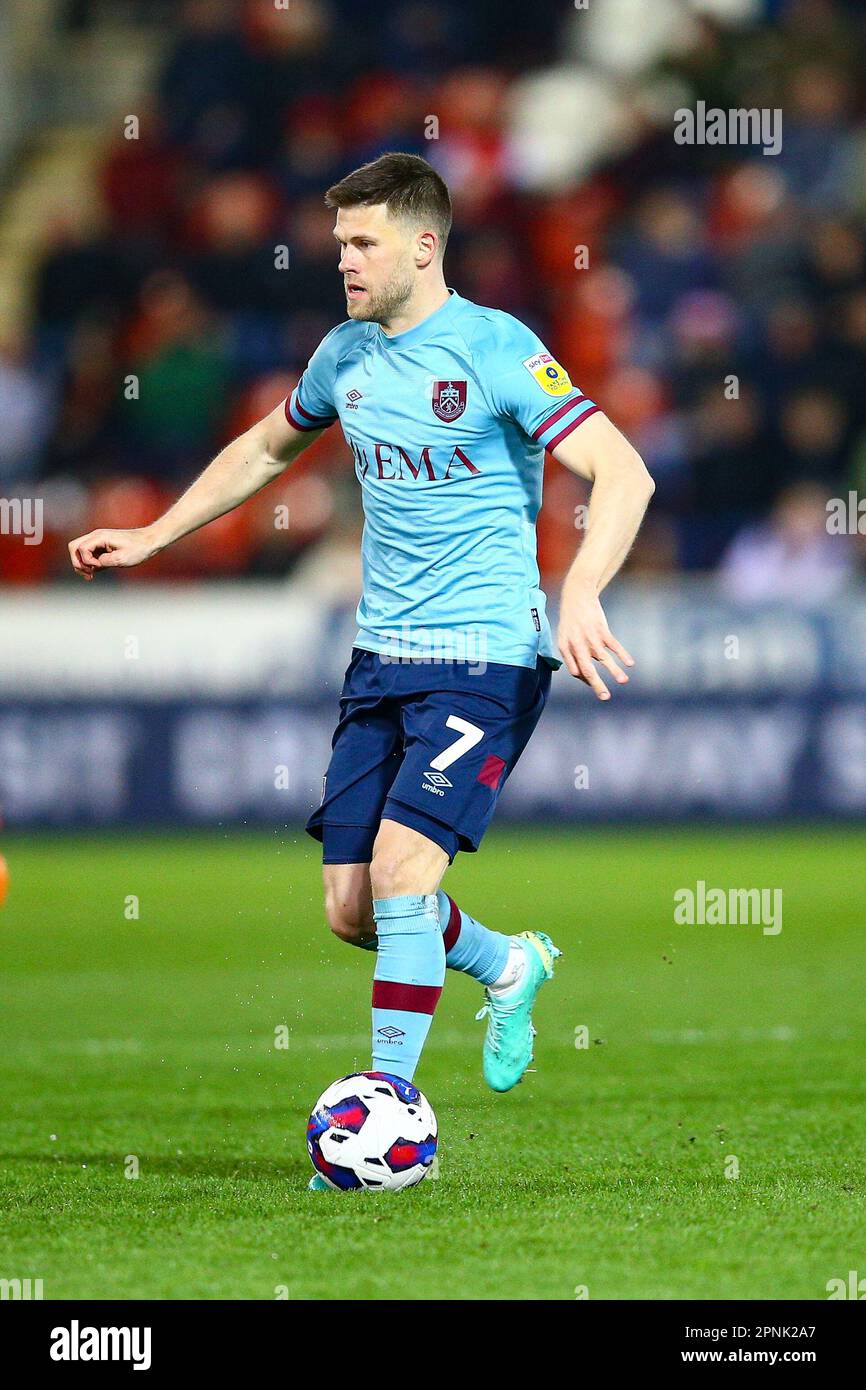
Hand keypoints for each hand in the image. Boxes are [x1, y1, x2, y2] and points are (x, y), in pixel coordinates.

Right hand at [68, 527, 158, 580]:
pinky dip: (89, 563)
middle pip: (74, 547)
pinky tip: (97, 572)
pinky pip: (88, 554)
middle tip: (88, 574)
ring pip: (79, 551)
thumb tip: (93, 565)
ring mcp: (98, 540)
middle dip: (77, 562)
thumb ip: (104, 562)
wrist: (150, 541)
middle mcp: (96, 536)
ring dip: (82, 564)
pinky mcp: (102, 546)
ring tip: (91, 575)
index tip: (99, 567)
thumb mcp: (121, 559)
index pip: (81, 549)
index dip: (87, 561)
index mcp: (100, 537)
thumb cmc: (138, 549)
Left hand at [557, 578, 633, 699]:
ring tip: (624, 681)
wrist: (577, 595)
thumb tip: (579, 674)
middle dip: (596, 684)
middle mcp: (577, 644)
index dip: (584, 678)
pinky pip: (613, 645)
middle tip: (605, 697)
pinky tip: (630, 663)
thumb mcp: (563, 636)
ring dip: (614, 671)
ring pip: (603, 658)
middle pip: (587, 669)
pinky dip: (622, 654)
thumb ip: (570, 655)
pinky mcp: (602, 629)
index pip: (575, 671)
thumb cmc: (571, 620)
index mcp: (565, 648)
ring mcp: (590, 637)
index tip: (593, 681)